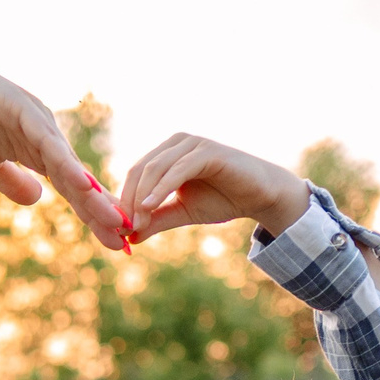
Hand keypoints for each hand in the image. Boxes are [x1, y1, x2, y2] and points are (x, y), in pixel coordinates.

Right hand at [0, 39, 130, 251]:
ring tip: (114, 219)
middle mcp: (42, 133)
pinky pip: (46, 140)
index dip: (91, 214)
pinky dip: (64, 162)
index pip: (71, 187)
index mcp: (35, 148)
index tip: (114, 242)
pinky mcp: (18, 106)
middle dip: (101, 210)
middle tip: (127, 240)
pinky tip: (82, 183)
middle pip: (78, 179)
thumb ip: (11, 180)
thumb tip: (38, 199)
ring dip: (91, 193)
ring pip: (68, 162)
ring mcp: (33, 118)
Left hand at [119, 133, 310, 241]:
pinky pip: (176, 170)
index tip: (119, 227)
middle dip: (129, 200)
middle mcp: (176, 143)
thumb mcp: (182, 212)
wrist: (260, 196)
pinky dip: (161, 189)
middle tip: (125, 227)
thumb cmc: (222, 199)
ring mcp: (191, 144)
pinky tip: (150, 206)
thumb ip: (156, 219)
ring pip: (155, 168)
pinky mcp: (206, 151)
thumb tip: (129, 237)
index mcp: (168, 153)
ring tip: (137, 223)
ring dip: (142, 197)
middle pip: (140, 169)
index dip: (124, 199)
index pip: (136, 172)